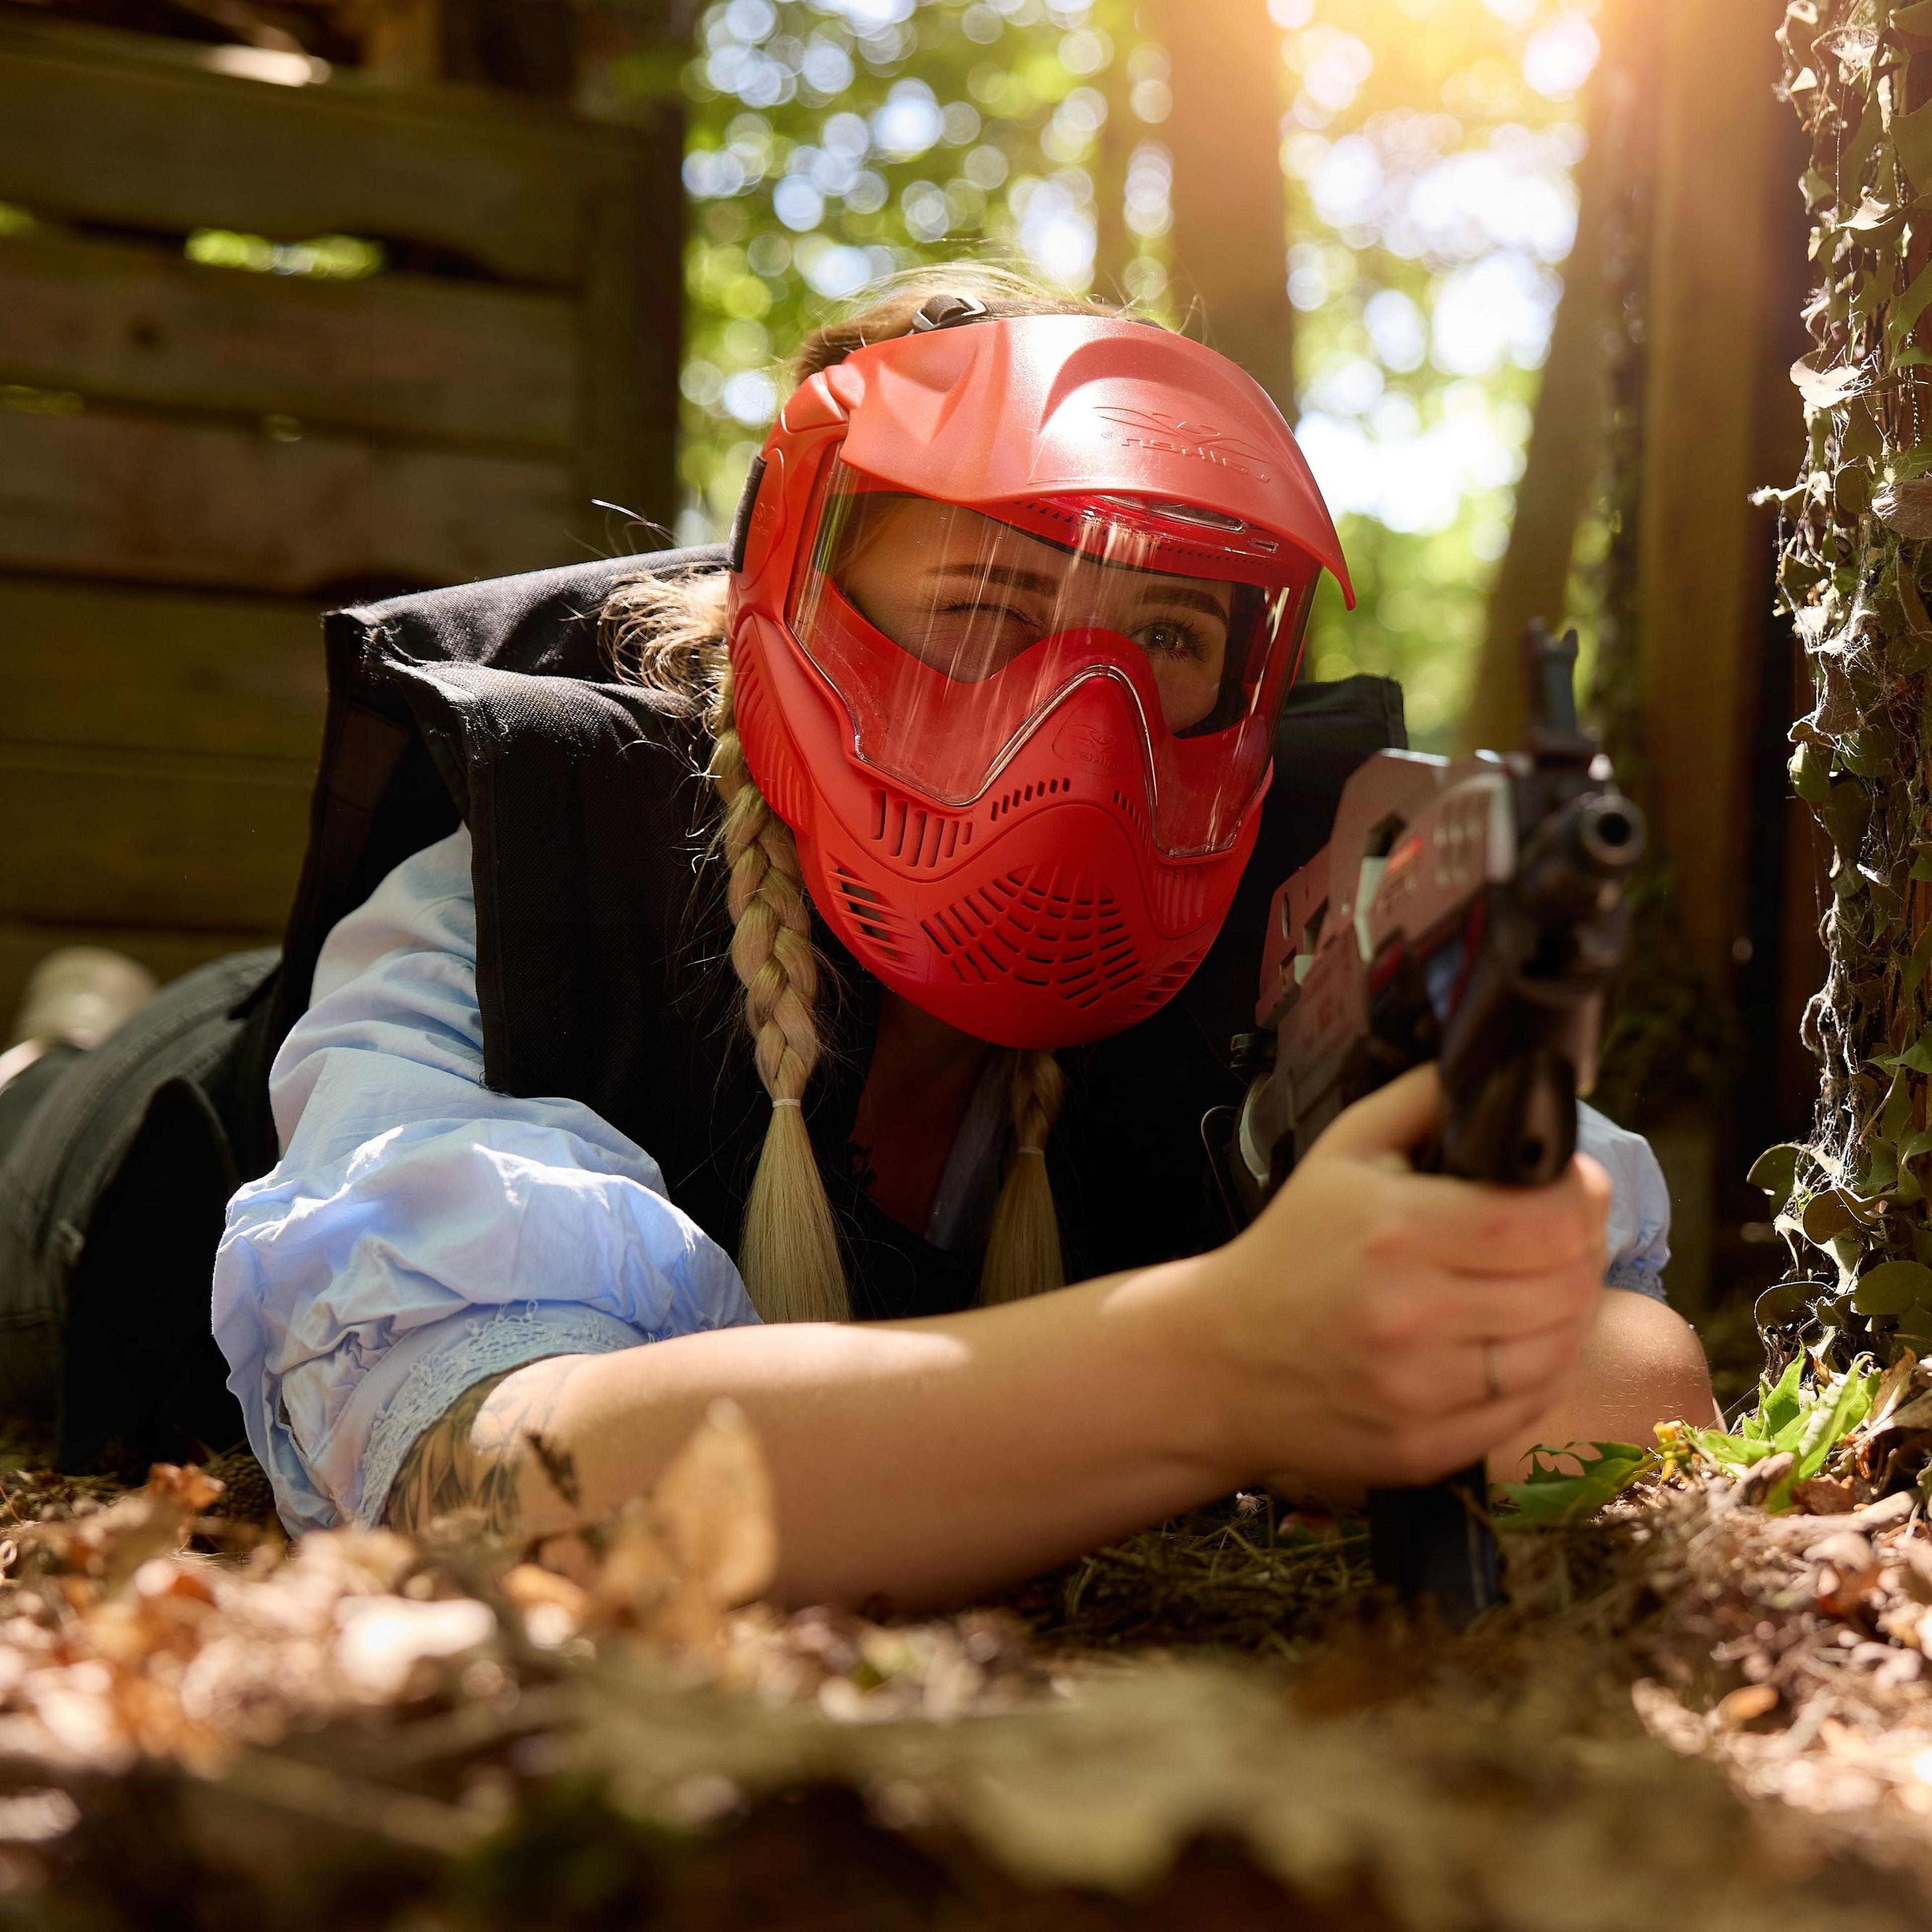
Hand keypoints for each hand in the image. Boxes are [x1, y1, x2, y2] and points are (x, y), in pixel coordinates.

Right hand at [1182, 1063, 1609, 1490]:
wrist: (1218, 1360)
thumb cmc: (1290, 1250)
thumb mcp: (1341, 1152)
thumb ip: (1423, 1100)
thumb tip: (1504, 1072)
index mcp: (1396, 1231)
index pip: (1548, 1219)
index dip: (1582, 1196)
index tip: (1571, 1185)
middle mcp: (1412, 1315)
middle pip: (1567, 1283)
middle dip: (1581, 1249)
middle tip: (1560, 1233)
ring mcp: (1420, 1390)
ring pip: (1560, 1350)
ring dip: (1567, 1312)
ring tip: (1537, 1286)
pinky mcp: (1425, 1447)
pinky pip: (1530, 1409)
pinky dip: (1540, 1373)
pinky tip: (1514, 1342)